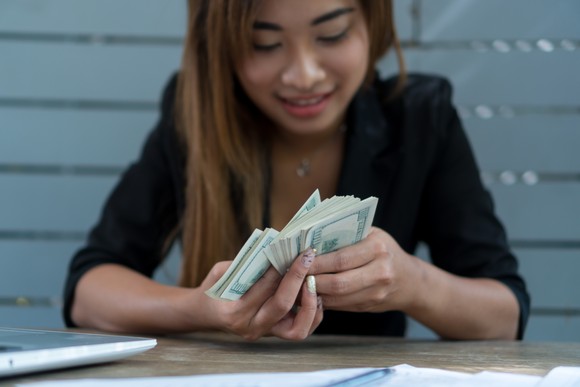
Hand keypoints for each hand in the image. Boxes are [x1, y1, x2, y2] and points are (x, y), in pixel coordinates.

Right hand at [196, 248, 322, 340]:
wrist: (205, 313)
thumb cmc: (214, 288)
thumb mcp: (222, 272)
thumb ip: (246, 264)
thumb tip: (275, 249)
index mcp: (233, 311)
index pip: (262, 288)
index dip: (279, 267)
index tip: (291, 249)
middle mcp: (250, 326)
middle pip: (281, 305)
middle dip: (297, 278)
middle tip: (306, 257)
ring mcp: (263, 333)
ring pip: (297, 329)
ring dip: (310, 302)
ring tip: (312, 279)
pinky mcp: (274, 334)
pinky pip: (300, 330)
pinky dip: (312, 313)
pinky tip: (312, 292)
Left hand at [308, 227, 420, 312]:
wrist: (410, 280)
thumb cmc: (383, 250)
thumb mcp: (370, 235)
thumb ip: (345, 236)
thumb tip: (309, 241)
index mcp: (377, 248)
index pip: (341, 258)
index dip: (317, 263)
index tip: (298, 260)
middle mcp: (380, 272)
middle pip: (338, 282)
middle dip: (312, 280)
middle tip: (294, 276)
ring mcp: (376, 293)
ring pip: (338, 298)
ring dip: (314, 293)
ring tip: (297, 286)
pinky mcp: (370, 307)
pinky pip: (341, 305)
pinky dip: (324, 301)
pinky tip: (311, 294)